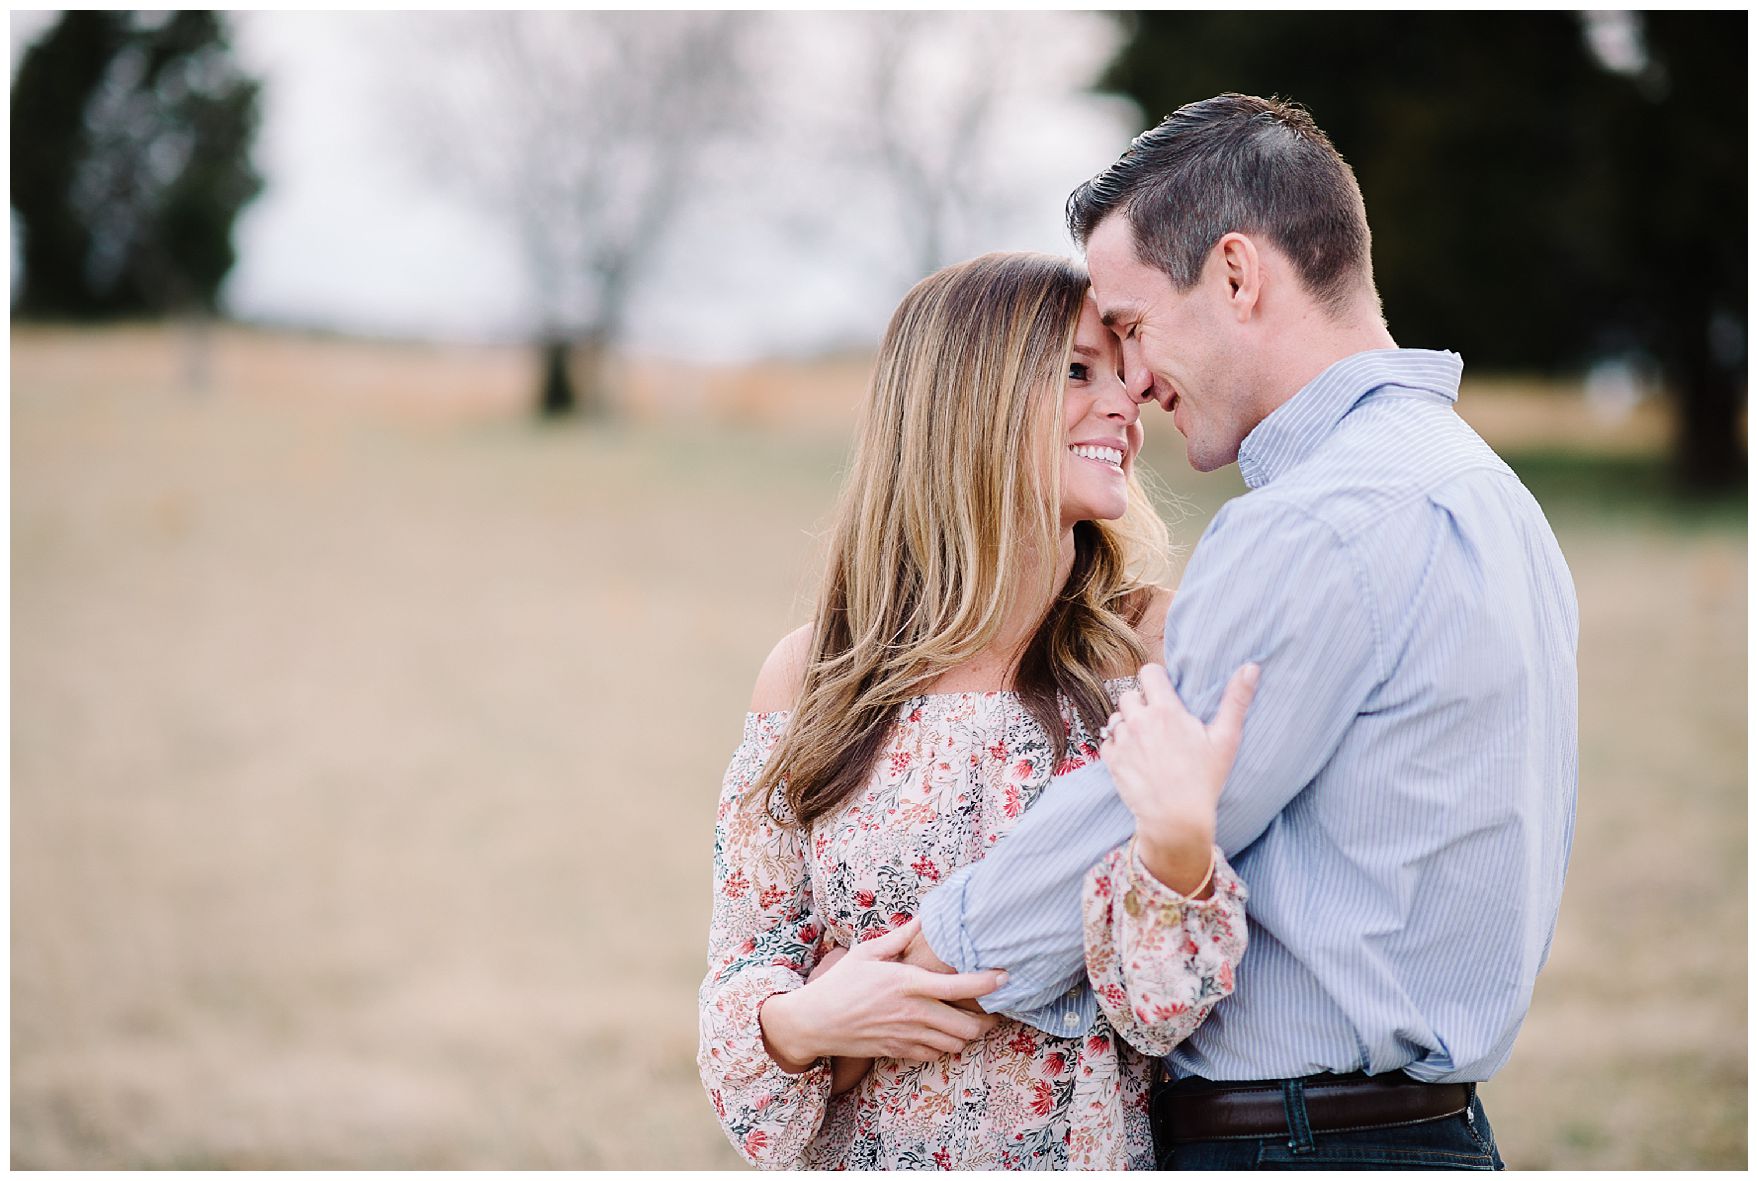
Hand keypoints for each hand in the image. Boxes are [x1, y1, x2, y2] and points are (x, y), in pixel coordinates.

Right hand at [760, 918, 1005, 1071]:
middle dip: (987, 1018)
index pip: (960, 986)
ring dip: (968, 1033)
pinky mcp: (900, 1051)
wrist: (815, 1022)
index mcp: (908, 983)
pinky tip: (942, 1031)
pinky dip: (945, 1045)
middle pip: (968, 1025)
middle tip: (993, 1006)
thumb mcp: (867, 952)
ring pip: (956, 1043)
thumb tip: (923, 918)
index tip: (1005, 977)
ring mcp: (907, 1036)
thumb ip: (900, 937)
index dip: (988, 983)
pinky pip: (935, 1055)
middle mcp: (913, 1012)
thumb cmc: (840, 983)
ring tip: (971, 1018)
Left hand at [1100, 662, 1257, 893]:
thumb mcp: (1226, 739)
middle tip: (1158, 722)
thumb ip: (1236, 700)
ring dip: (1128, 724)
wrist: (1176, 819)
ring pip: (1116, 717)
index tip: (1165, 693)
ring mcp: (1122, 741)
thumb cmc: (1204, 779)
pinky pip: (1107, 741)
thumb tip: (1251, 667)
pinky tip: (1135, 758)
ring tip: (1147, 742)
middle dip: (1141, 703)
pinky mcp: (1111, 761)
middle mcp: (1139, 721)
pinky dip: (1117, 746)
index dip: (1157, 680)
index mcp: (1165, 711)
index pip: (1149, 672)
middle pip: (1129, 693)